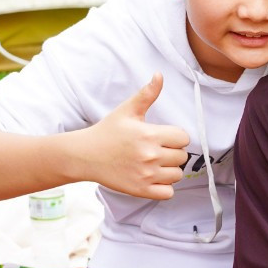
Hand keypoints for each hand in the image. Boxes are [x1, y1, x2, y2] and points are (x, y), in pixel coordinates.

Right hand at [78, 74, 190, 198]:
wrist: (84, 155)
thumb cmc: (107, 132)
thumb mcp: (127, 111)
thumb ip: (147, 94)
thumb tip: (160, 75)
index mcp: (150, 135)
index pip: (183, 138)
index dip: (175, 137)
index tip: (162, 137)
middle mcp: (150, 155)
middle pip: (182, 157)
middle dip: (172, 153)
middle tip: (155, 150)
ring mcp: (146, 175)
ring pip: (177, 175)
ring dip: (169, 170)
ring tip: (153, 163)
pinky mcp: (141, 190)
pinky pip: (168, 193)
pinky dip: (164, 187)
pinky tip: (152, 178)